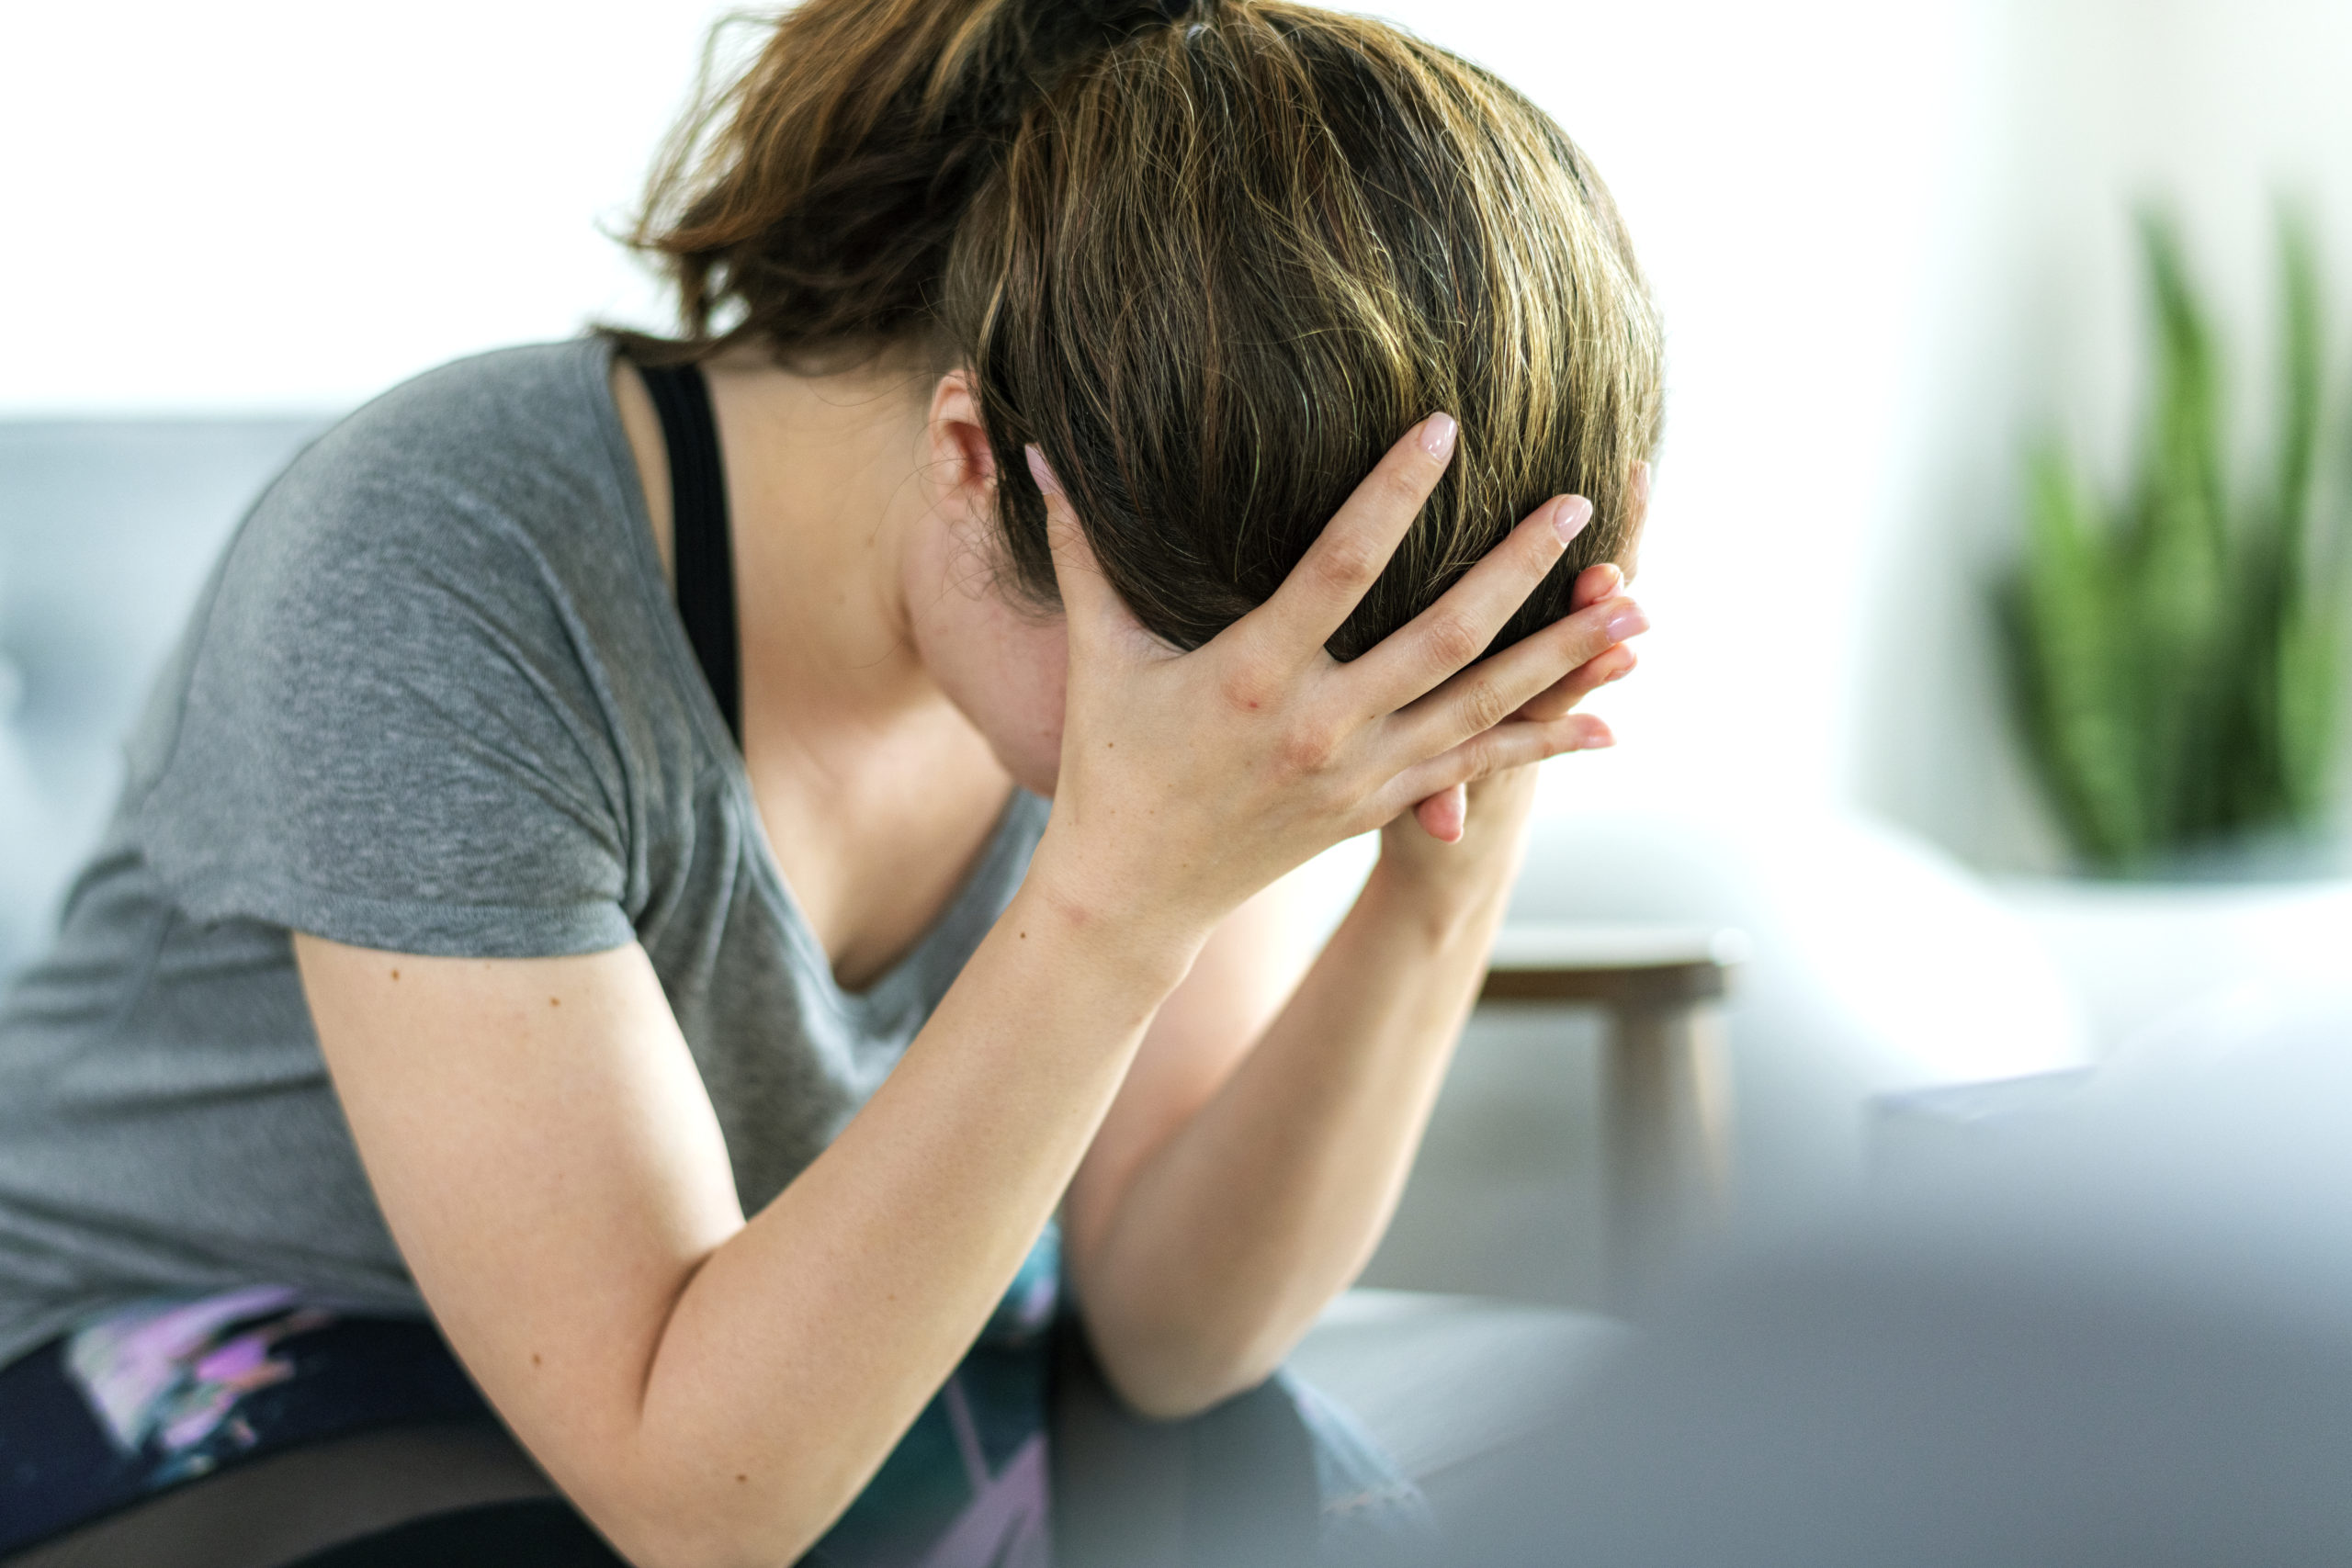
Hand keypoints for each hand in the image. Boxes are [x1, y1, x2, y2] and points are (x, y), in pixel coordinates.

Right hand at [1024, 416, 1645, 961]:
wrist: (1137, 896)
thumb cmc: (1115, 762)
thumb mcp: (1099, 655)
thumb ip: (1082, 551)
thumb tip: (1039, 454)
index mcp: (1253, 675)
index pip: (1341, 567)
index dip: (1396, 494)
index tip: (1450, 428)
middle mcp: (1321, 727)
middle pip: (1443, 635)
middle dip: (1520, 568)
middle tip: (1582, 504)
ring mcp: (1362, 774)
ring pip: (1484, 704)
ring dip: (1564, 654)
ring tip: (1636, 606)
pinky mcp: (1382, 806)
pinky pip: (1480, 766)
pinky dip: (1548, 742)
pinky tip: (1613, 718)